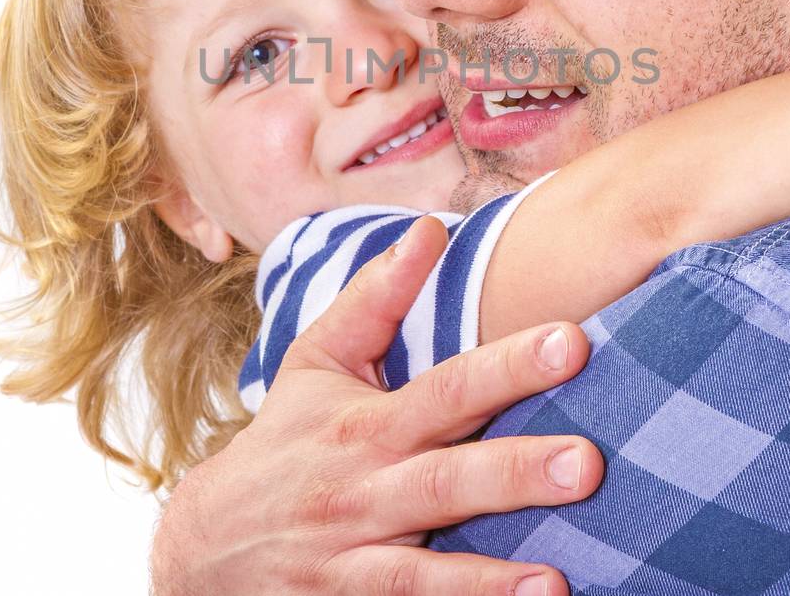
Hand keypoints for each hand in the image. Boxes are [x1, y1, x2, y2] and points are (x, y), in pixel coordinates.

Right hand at [149, 216, 603, 595]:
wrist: (200, 548)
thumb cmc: (283, 443)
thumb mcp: (316, 363)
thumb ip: (376, 297)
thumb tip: (430, 228)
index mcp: (367, 426)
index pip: (447, 388)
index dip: (508, 366)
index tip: (573, 342)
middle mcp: (362, 492)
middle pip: (445, 481)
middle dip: (516, 472)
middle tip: (590, 462)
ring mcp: (353, 561)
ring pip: (424, 572)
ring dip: (489, 579)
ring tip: (557, 580)